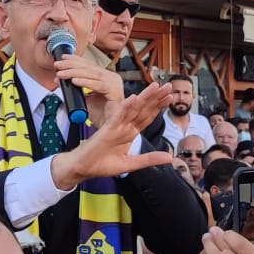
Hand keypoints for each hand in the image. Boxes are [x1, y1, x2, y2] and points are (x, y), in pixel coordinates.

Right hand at [50, 84, 172, 190]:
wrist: (83, 168)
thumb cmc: (102, 164)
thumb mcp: (131, 164)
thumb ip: (149, 159)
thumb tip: (170, 157)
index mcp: (130, 132)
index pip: (148, 117)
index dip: (159, 107)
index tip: (171, 97)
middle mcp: (125, 126)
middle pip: (143, 109)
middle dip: (156, 97)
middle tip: (168, 85)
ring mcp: (116, 126)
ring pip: (133, 109)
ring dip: (144, 97)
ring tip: (155, 86)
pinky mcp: (107, 129)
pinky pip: (118, 116)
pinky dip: (126, 107)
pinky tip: (133, 98)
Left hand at [53, 53, 124, 122]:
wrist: (110, 130)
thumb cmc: (100, 116)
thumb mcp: (85, 99)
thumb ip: (75, 89)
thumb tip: (59, 80)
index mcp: (106, 77)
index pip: (89, 65)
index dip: (75, 60)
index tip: (62, 58)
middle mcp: (112, 78)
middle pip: (90, 67)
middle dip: (72, 65)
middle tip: (58, 65)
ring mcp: (115, 84)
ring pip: (92, 74)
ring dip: (74, 73)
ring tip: (61, 74)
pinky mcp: (115, 92)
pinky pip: (98, 85)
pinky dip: (85, 82)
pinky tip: (74, 81)